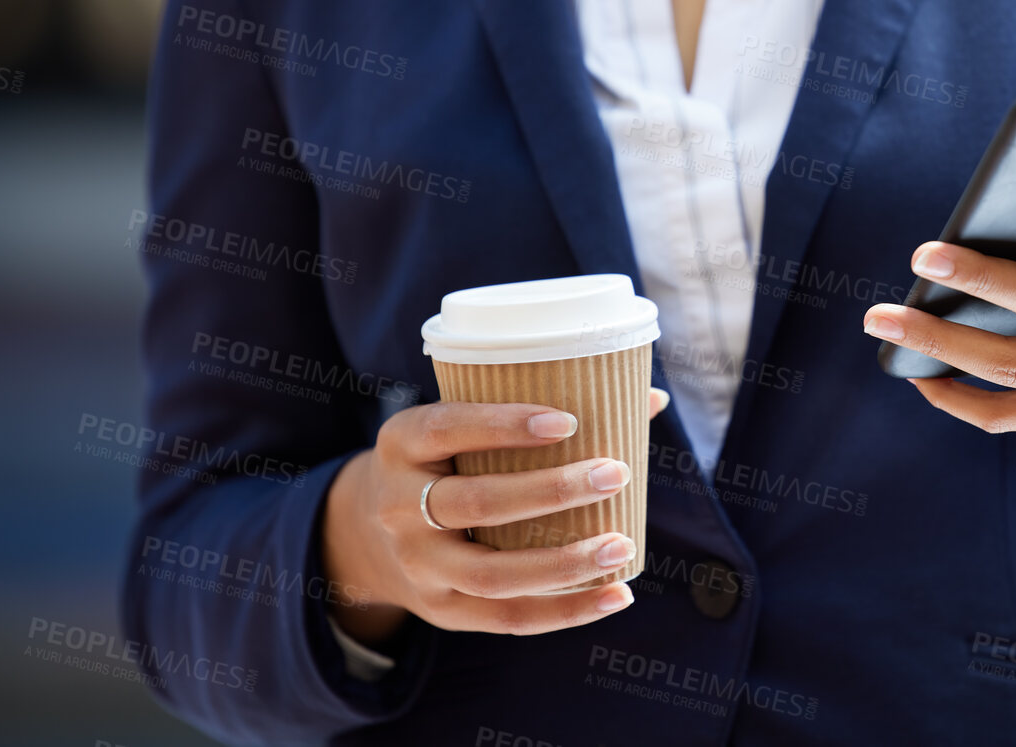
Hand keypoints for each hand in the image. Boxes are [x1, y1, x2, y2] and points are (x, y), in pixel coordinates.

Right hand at [322, 387, 671, 645]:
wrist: (364, 533)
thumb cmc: (443, 461)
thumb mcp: (458, 427)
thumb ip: (538, 408)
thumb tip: (651, 397)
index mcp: (402, 443)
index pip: (447, 428)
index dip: (503, 425)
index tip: (568, 421)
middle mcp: (399, 506)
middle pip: (476, 502)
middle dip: (551, 491)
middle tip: (614, 473)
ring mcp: (418, 564)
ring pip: (492, 573)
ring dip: (564, 562)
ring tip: (621, 545)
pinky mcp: (441, 609)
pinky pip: (506, 619)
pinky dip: (566, 612)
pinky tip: (616, 595)